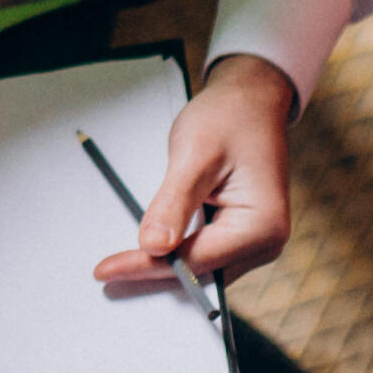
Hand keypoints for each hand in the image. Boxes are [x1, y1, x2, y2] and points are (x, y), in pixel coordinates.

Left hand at [94, 54, 297, 288]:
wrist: (250, 99)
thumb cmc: (228, 117)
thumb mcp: (195, 154)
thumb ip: (174, 203)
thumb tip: (153, 246)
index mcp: (262, 226)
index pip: (196, 260)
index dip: (149, 266)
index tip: (107, 270)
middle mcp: (266, 241)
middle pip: (200, 270)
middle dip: (154, 271)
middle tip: (106, 273)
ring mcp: (257, 240)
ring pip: (201, 266)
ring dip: (163, 265)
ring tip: (118, 267)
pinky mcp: (243, 233)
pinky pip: (205, 251)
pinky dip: (176, 251)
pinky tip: (147, 251)